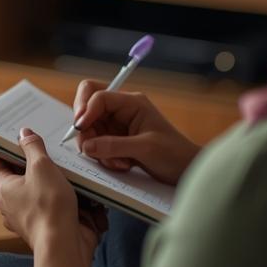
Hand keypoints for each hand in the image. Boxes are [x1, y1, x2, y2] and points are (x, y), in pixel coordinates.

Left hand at [0, 129, 102, 256]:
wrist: (64, 246)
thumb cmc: (49, 207)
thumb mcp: (42, 167)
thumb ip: (33, 147)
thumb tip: (24, 134)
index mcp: (1, 187)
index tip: (10, 133)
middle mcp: (9, 202)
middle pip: (17, 172)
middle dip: (32, 159)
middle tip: (45, 143)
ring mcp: (26, 214)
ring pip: (38, 188)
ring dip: (52, 177)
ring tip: (66, 164)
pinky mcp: (45, 223)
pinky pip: (53, 203)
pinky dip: (64, 195)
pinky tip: (79, 188)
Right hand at [72, 80, 199, 184]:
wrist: (186, 170)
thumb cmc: (174, 153)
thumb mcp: (145, 148)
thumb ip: (114, 145)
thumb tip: (87, 145)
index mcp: (131, 103)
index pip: (99, 96)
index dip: (86, 110)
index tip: (80, 129)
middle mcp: (122, 110)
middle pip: (87, 106)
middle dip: (85, 127)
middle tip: (88, 146)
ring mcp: (117, 125)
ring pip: (90, 129)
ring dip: (96, 147)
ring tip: (117, 162)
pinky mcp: (115, 140)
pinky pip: (96, 144)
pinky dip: (103, 156)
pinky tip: (122, 165)